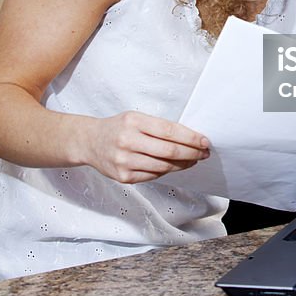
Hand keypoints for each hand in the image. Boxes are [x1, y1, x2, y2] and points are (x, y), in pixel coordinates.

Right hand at [81, 111, 209, 183]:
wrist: (90, 142)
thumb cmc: (118, 127)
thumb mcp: (136, 118)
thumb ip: (158, 127)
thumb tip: (190, 138)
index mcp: (134, 122)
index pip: (169, 131)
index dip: (190, 138)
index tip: (205, 141)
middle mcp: (128, 141)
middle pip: (169, 151)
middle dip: (192, 153)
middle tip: (204, 153)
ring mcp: (124, 161)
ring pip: (163, 167)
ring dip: (183, 165)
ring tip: (193, 160)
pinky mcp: (123, 177)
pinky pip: (153, 176)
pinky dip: (167, 171)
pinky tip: (174, 166)